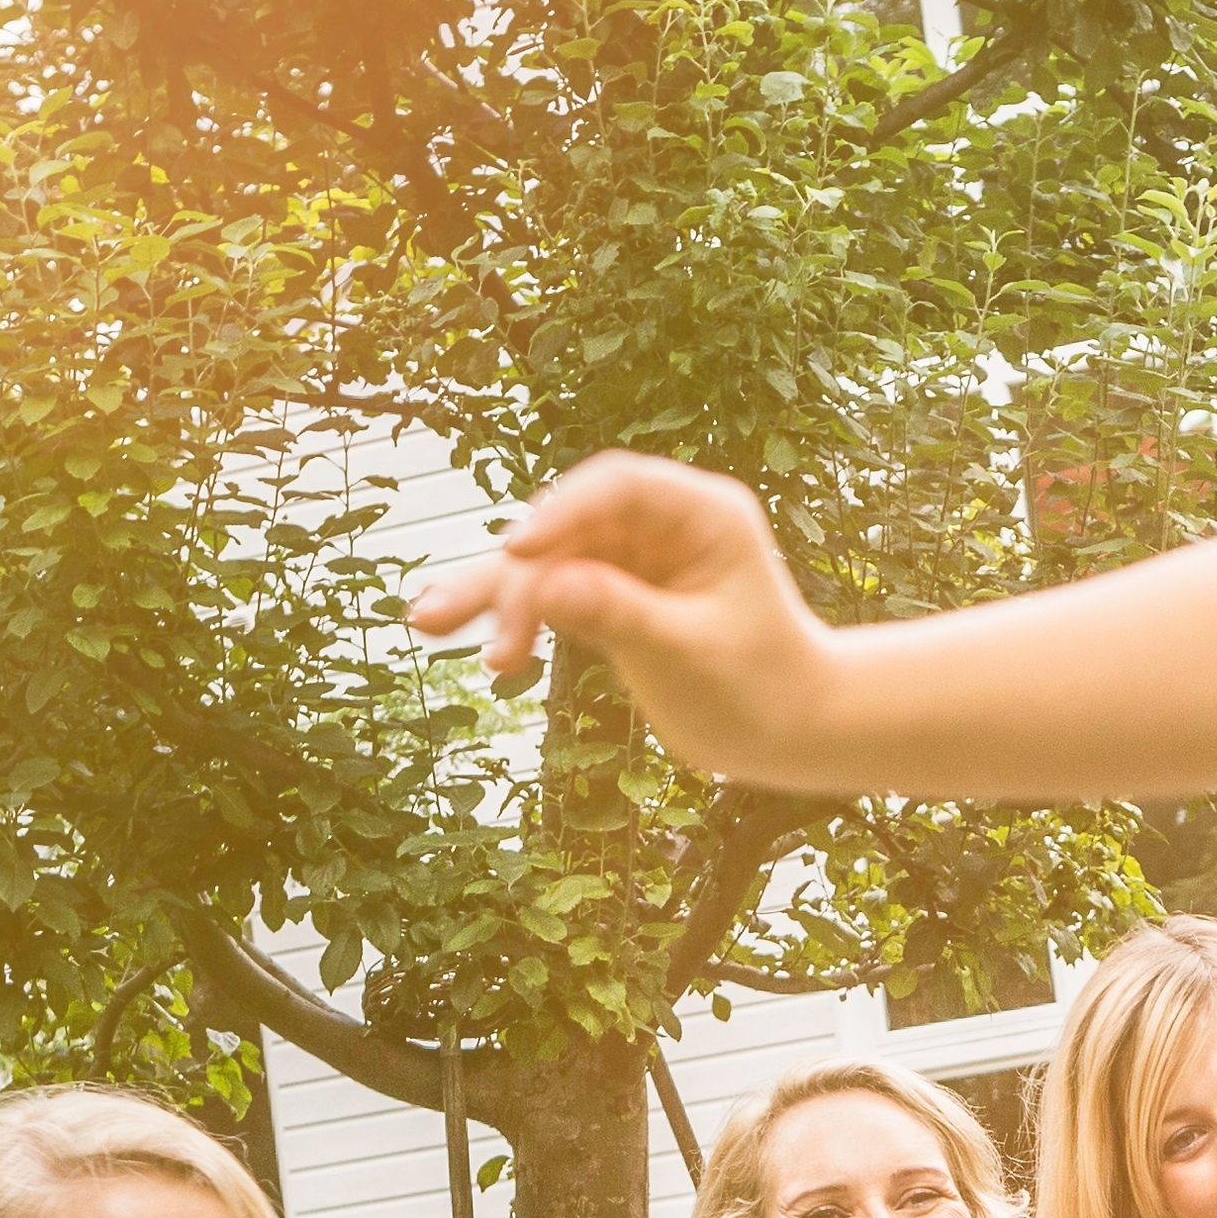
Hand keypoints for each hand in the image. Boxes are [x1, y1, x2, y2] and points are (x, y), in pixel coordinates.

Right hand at [405, 455, 839, 771]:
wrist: (794, 730)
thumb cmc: (764, 688)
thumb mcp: (691, 654)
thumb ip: (622, 616)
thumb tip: (547, 586)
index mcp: (702, 514)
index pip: (617, 487)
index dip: (560, 511)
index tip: (517, 550)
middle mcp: (663, 524)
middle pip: (568, 527)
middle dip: (510, 572)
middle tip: (448, 616)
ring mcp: (632, 558)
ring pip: (547, 562)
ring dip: (492, 594)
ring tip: (422, 622)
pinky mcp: (612, 594)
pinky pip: (549, 595)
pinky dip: (509, 616)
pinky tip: (451, 627)